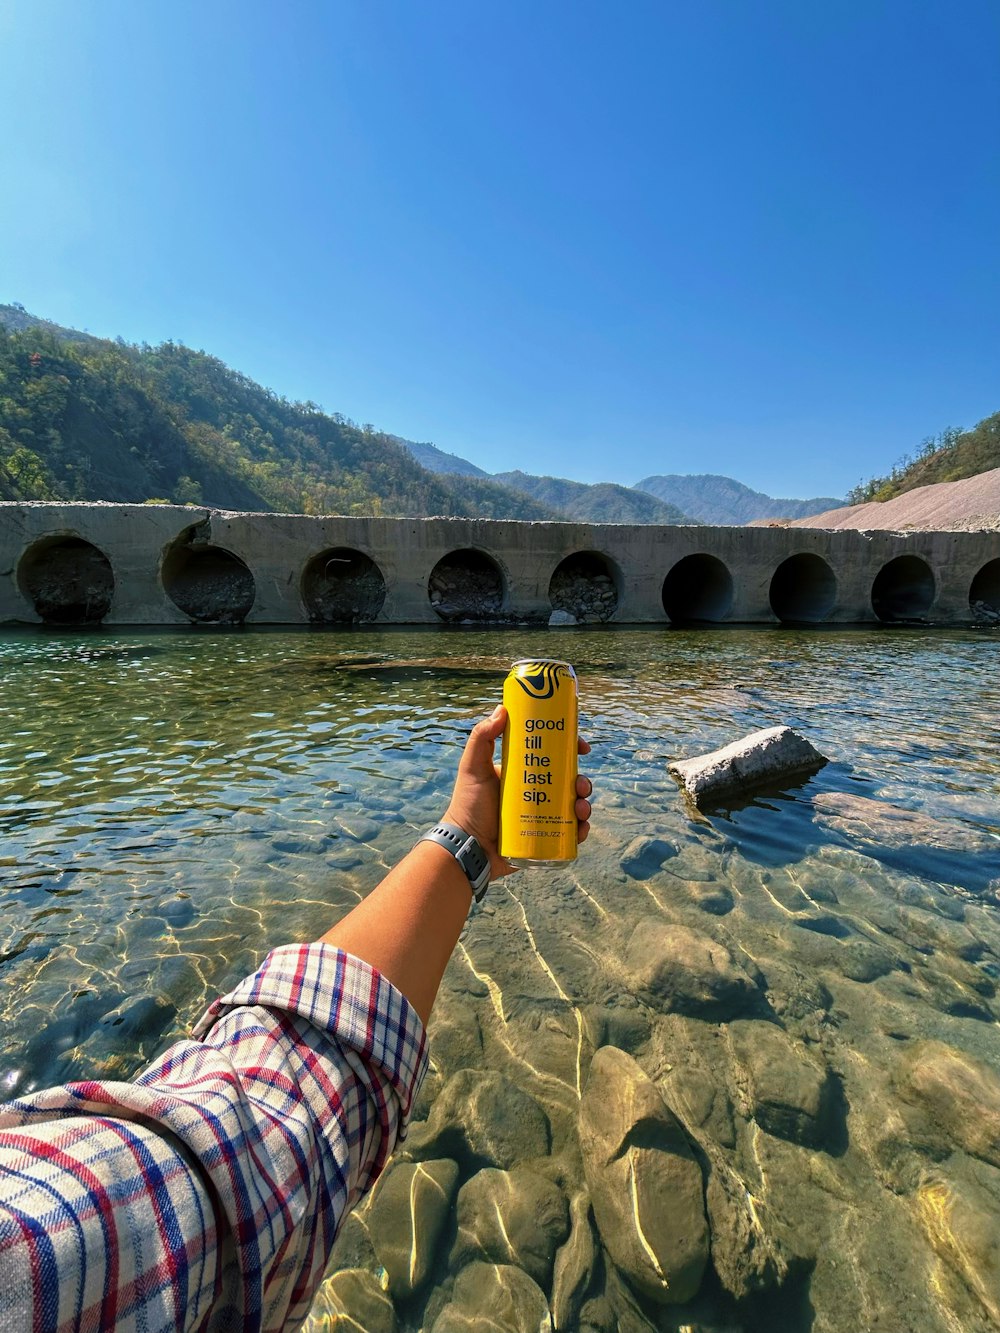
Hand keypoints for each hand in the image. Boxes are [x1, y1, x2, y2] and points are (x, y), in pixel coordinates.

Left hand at [443, 704, 592, 880]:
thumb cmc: (468, 805)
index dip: (571, 749)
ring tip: (580, 808)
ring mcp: (543, 816)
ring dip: (585, 804)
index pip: (553, 756)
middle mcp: (537, 792)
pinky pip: (571, 832)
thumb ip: (481, 737)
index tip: (582, 747)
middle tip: (580, 785)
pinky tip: (581, 827)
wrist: (468, 847)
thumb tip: (502, 709)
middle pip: (569, 781)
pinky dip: (582, 829)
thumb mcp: (473, 767)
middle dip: (582, 781)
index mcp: (524, 772)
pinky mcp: (546, 838)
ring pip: (574, 806)